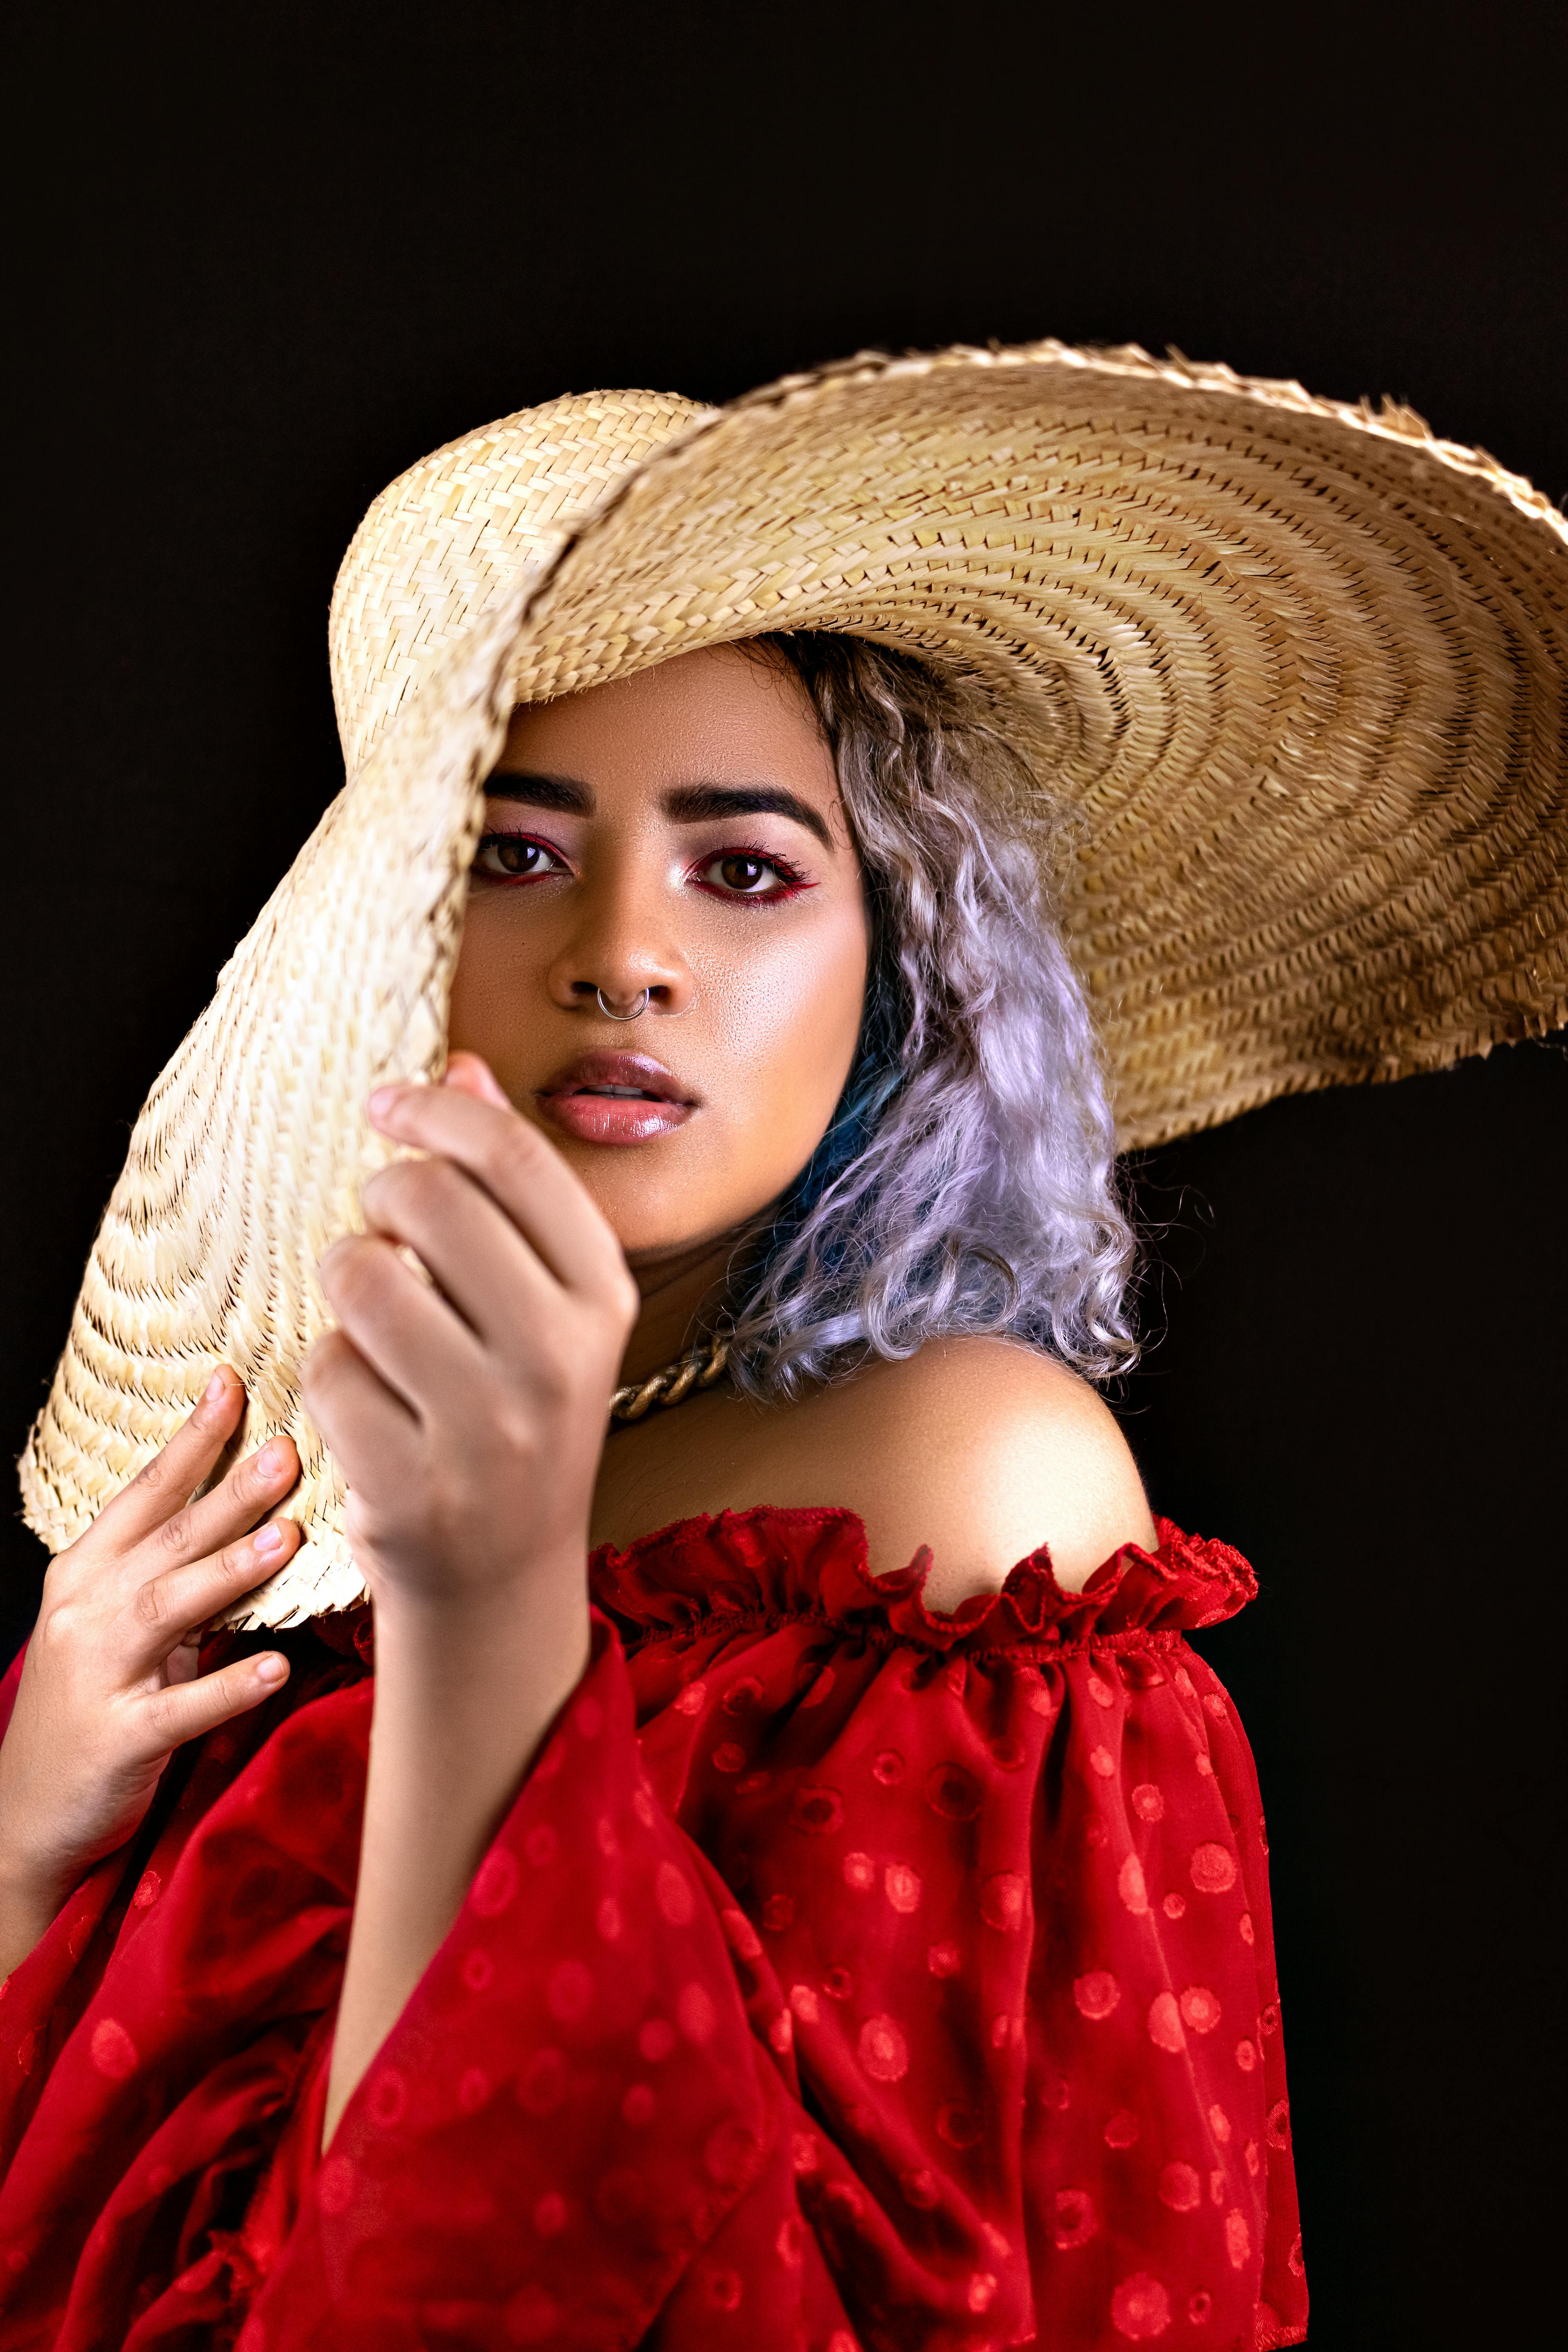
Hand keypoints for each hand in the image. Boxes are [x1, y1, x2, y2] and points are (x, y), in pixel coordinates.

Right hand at [0, 1374, 300, 1972]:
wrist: (28, 1811)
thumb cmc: (87, 1702)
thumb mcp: (119, 1623)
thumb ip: (174, 1570)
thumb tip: (254, 1512)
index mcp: (87, 1574)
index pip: (146, 1493)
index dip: (190, 1439)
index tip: (231, 1383)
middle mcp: (87, 1613)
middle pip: (167, 1540)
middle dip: (228, 1492)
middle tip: (286, 1451)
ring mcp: (100, 1676)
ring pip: (169, 1608)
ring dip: (229, 1571)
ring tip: (287, 1537)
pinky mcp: (120, 1739)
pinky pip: (180, 1709)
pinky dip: (227, 1687)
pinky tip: (277, 1668)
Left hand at [303, 1053, 638, 1618]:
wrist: (500, 1577)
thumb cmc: (515, 1411)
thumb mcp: (545, 1300)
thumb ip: (509, 1185)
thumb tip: (463, 1064)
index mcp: (604, 1298)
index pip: (512, 1157)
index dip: (436, 1107)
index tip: (387, 1100)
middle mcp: (558, 1360)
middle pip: (429, 1200)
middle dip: (382, 1195)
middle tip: (383, 1223)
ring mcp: (487, 1431)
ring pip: (362, 1279)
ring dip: (347, 1279)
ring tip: (373, 1312)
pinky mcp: (410, 1487)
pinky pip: (328, 1370)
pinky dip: (331, 1372)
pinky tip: (367, 1396)